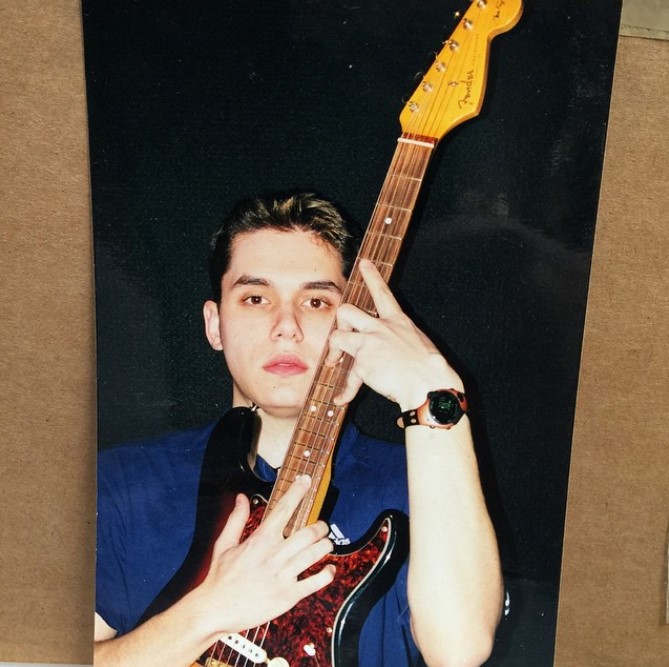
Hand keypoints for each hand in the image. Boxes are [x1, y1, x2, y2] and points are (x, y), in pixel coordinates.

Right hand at [196, 475, 334, 636]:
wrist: (215, 609)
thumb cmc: (220, 577)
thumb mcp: (224, 543)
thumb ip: (236, 518)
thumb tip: (241, 497)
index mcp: (260, 539)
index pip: (284, 508)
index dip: (297, 491)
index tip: (306, 481)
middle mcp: (275, 554)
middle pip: (308, 533)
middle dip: (321, 526)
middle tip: (322, 526)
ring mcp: (283, 575)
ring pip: (315, 554)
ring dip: (325, 546)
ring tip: (326, 543)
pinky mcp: (288, 596)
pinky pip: (315, 582)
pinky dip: (327, 574)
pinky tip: (329, 569)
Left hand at [325, 259, 462, 409]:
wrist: (429, 384)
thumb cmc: (430, 368)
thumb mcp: (418, 341)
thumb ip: (401, 338)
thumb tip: (394, 345)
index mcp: (397, 321)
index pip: (382, 292)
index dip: (372, 276)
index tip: (364, 263)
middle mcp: (380, 328)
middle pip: (346, 311)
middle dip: (340, 323)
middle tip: (342, 338)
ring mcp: (369, 344)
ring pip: (337, 337)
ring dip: (335, 350)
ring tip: (336, 362)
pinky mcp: (363, 364)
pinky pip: (349, 378)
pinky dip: (346, 391)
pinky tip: (341, 399)